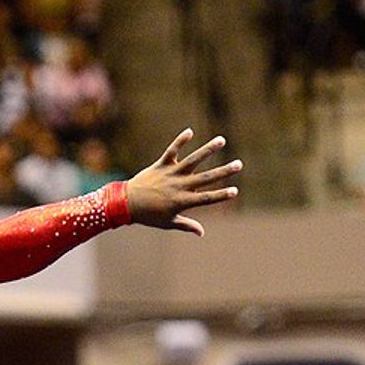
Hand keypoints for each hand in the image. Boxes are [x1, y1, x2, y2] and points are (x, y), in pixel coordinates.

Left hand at [126, 129, 241, 235]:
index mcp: (182, 201)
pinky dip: (180, 141)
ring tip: (221, 140)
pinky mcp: (160, 165)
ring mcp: (170, 174)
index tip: (235, 191)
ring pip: (192, 160)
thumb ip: (186, 225)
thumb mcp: (167, 223)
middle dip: (223, 171)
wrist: (125, 204)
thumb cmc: (147, 216)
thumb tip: (201, 233)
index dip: (221, 195)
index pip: (206, 198)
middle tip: (239, 164)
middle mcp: (179, 186)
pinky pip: (171, 151)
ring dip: (207, 150)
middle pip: (205, 178)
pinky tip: (190, 131)